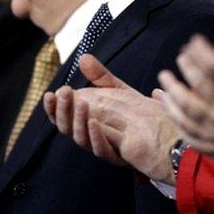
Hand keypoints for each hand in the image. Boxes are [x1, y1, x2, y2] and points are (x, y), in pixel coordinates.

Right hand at [42, 55, 177, 182]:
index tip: (49, 93)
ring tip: (80, 102)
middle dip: (62, 110)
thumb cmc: (136, 114)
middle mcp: (89, 137)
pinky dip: (95, 137)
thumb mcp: (118, 91)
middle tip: (64, 92)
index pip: (61, 116)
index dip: (52, 108)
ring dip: (77, 120)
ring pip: (80, 139)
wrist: (165, 137)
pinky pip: (101, 150)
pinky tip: (94, 122)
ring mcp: (103, 147)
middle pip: (66, 127)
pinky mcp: (118, 156)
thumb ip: (100, 77)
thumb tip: (83, 57)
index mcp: (84, 122)